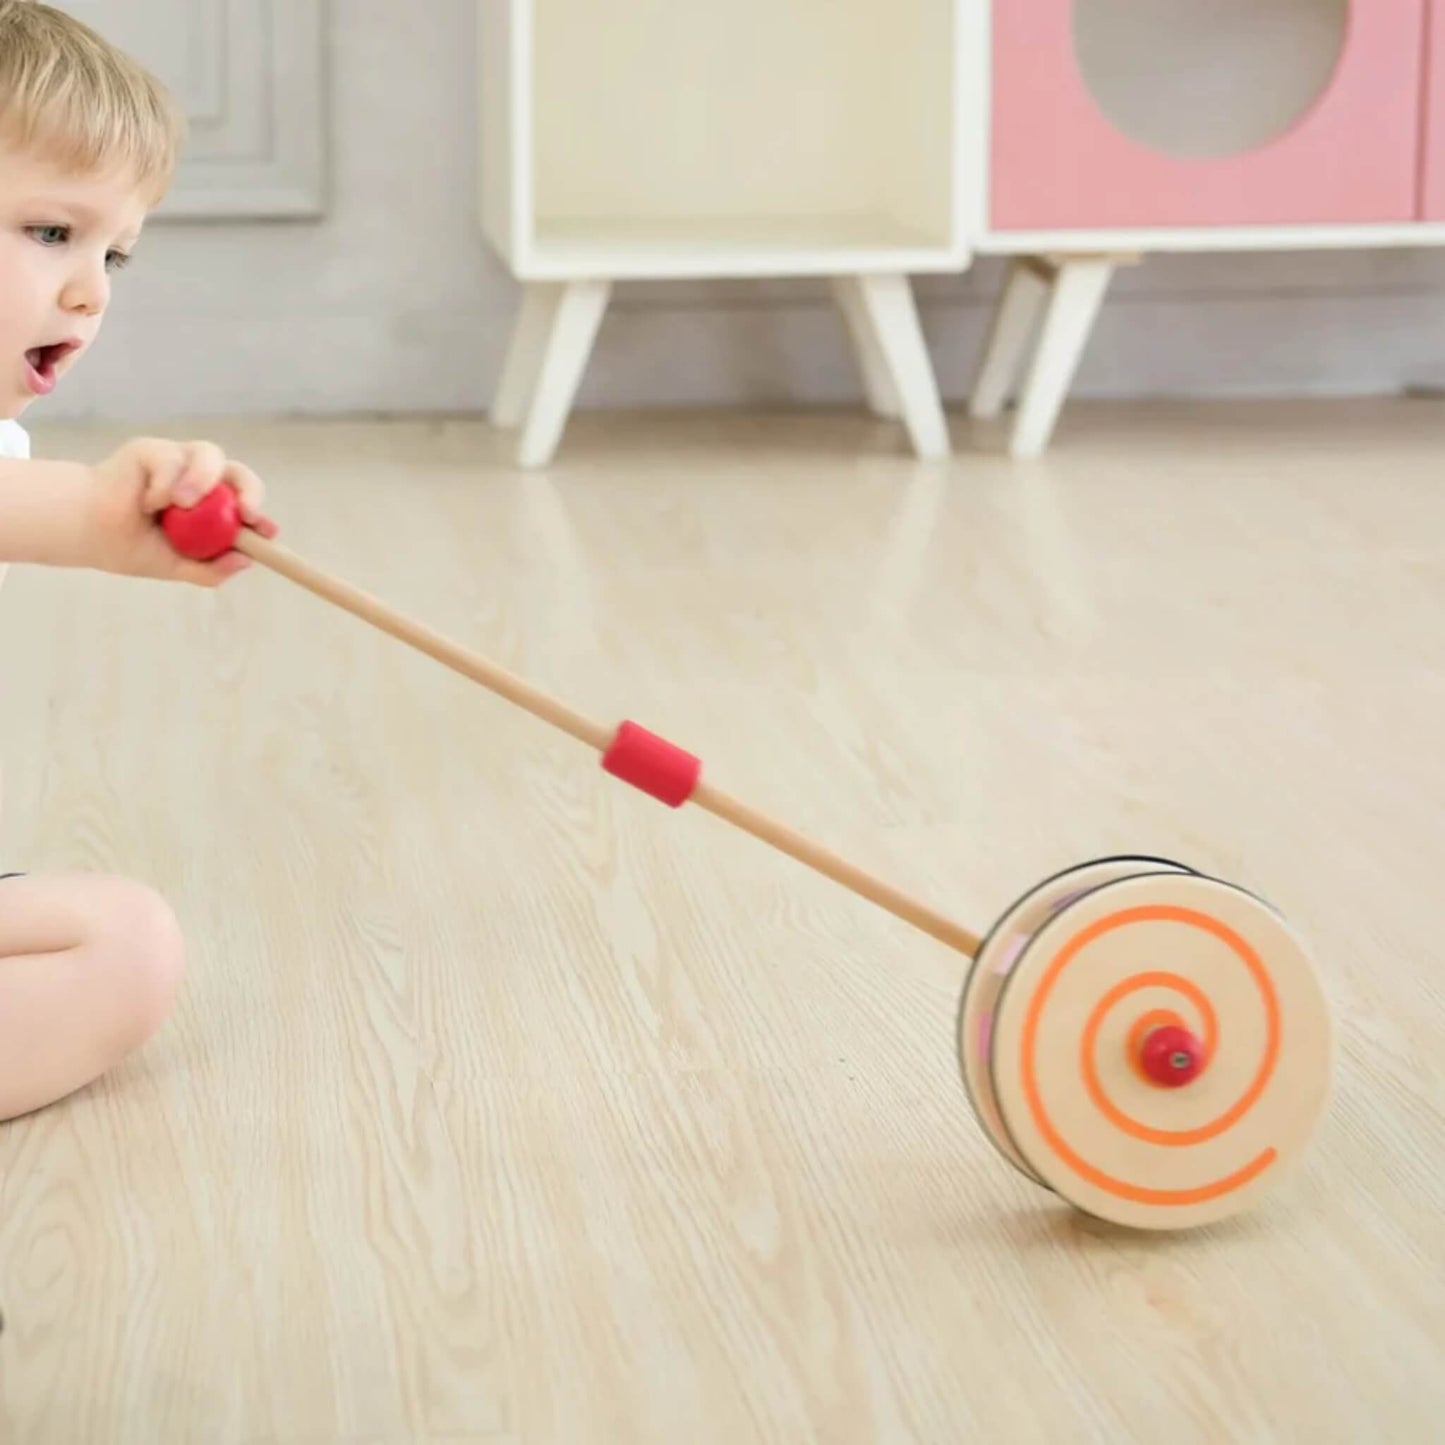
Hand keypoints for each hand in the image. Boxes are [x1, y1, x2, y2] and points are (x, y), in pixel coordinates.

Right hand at [87, 436, 277, 585]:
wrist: (89, 534)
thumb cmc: (134, 546)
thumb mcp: (176, 566)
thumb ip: (209, 568)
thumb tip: (244, 562)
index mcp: (213, 508)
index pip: (246, 504)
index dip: (261, 514)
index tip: (266, 531)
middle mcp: (202, 480)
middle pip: (239, 474)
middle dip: (250, 490)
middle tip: (244, 513)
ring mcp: (179, 461)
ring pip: (210, 455)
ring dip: (202, 481)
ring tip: (181, 506)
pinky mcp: (153, 450)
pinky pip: (171, 458)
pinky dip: (164, 485)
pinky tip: (148, 504)